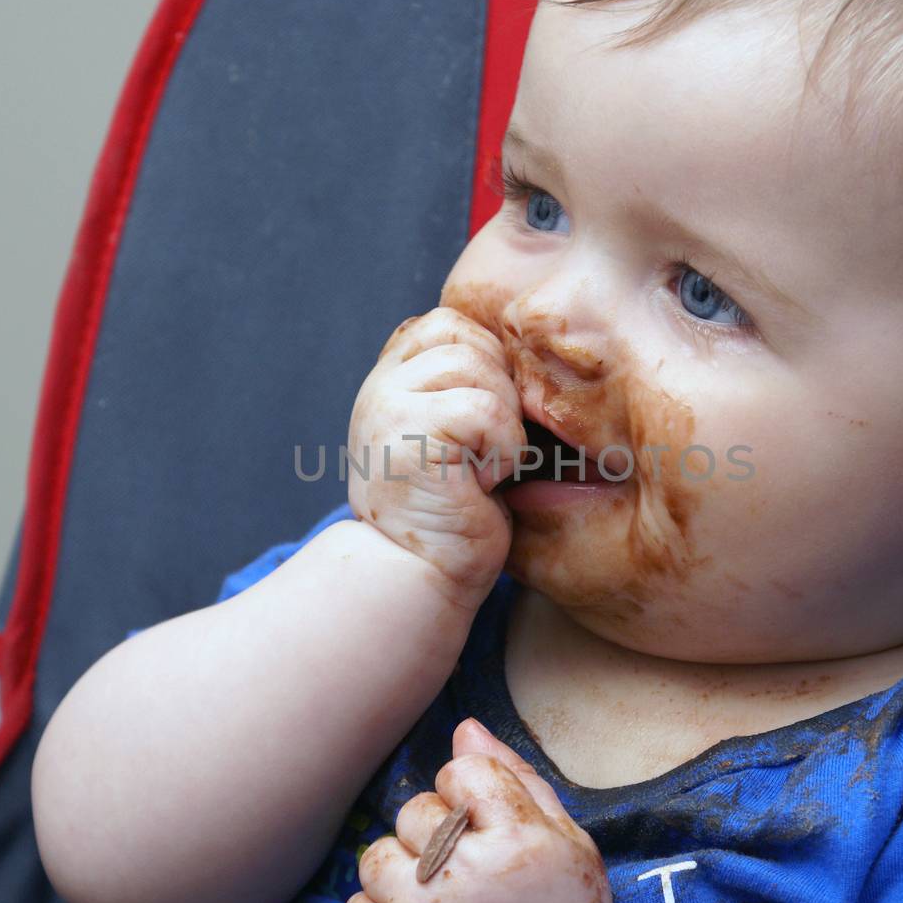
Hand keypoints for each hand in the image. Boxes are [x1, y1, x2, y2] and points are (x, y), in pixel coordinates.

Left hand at [341, 718, 613, 902]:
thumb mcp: (567, 840)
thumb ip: (516, 778)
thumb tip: (464, 729)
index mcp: (519, 840)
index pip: (461, 773)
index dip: (470, 796)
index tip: (486, 828)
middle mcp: (466, 874)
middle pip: (416, 811)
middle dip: (437, 835)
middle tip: (469, 875)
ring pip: (378, 855)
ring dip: (403, 872)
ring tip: (440, 901)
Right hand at [347, 307, 526, 606]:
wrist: (418, 577)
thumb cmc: (452, 510)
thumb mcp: (451, 431)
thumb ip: (461, 384)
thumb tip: (523, 348)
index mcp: (388, 378)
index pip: (450, 324)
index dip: (488, 364)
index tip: (485, 425)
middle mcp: (379, 385)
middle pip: (469, 339)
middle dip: (499, 391)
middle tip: (486, 450)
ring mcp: (386, 408)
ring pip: (481, 371)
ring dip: (503, 425)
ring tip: (481, 469)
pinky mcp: (407, 438)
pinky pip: (486, 410)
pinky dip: (502, 450)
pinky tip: (480, 484)